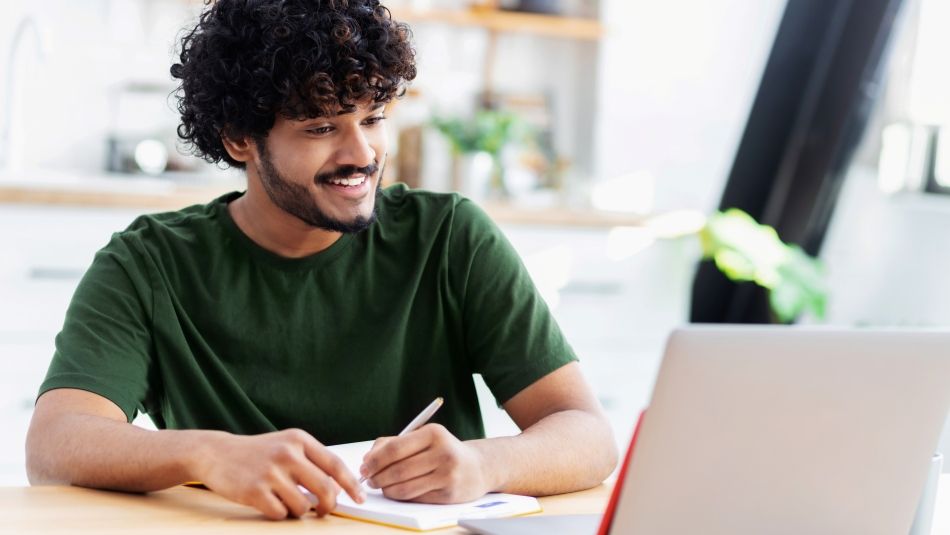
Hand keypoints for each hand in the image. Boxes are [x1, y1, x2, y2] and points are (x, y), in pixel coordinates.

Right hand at [192, 428, 364, 519]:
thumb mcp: (286, 446)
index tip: (360, 498)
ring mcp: (270, 472)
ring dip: (300, 511)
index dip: (351, 484)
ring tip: (287, 502)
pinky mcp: (254, 490)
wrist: (216, 453)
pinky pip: (280, 513)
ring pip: (303, 506)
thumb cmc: (258, 452)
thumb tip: (340, 487)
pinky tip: (271, 503)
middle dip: (329, 505)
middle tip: (325, 510)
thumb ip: (312, 462)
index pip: (335, 465)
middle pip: (325, 488)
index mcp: (299, 440)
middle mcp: (287, 453)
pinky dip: (280, 514)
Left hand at [359, 424, 491, 502]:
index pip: (395, 448)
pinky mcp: (448, 494)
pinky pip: (415, 497)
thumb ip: (394, 443)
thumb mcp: (423, 437)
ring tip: (381, 486)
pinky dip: (400, 496)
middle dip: (377, 477)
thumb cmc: (443, 450)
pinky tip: (396, 491)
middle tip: (369, 479)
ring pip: (404, 487)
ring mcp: (447, 474)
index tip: (364, 466)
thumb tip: (368, 459)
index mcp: (434, 433)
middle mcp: (443, 452)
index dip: (375, 460)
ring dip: (386, 489)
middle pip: (398, 470)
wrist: (477, 467)